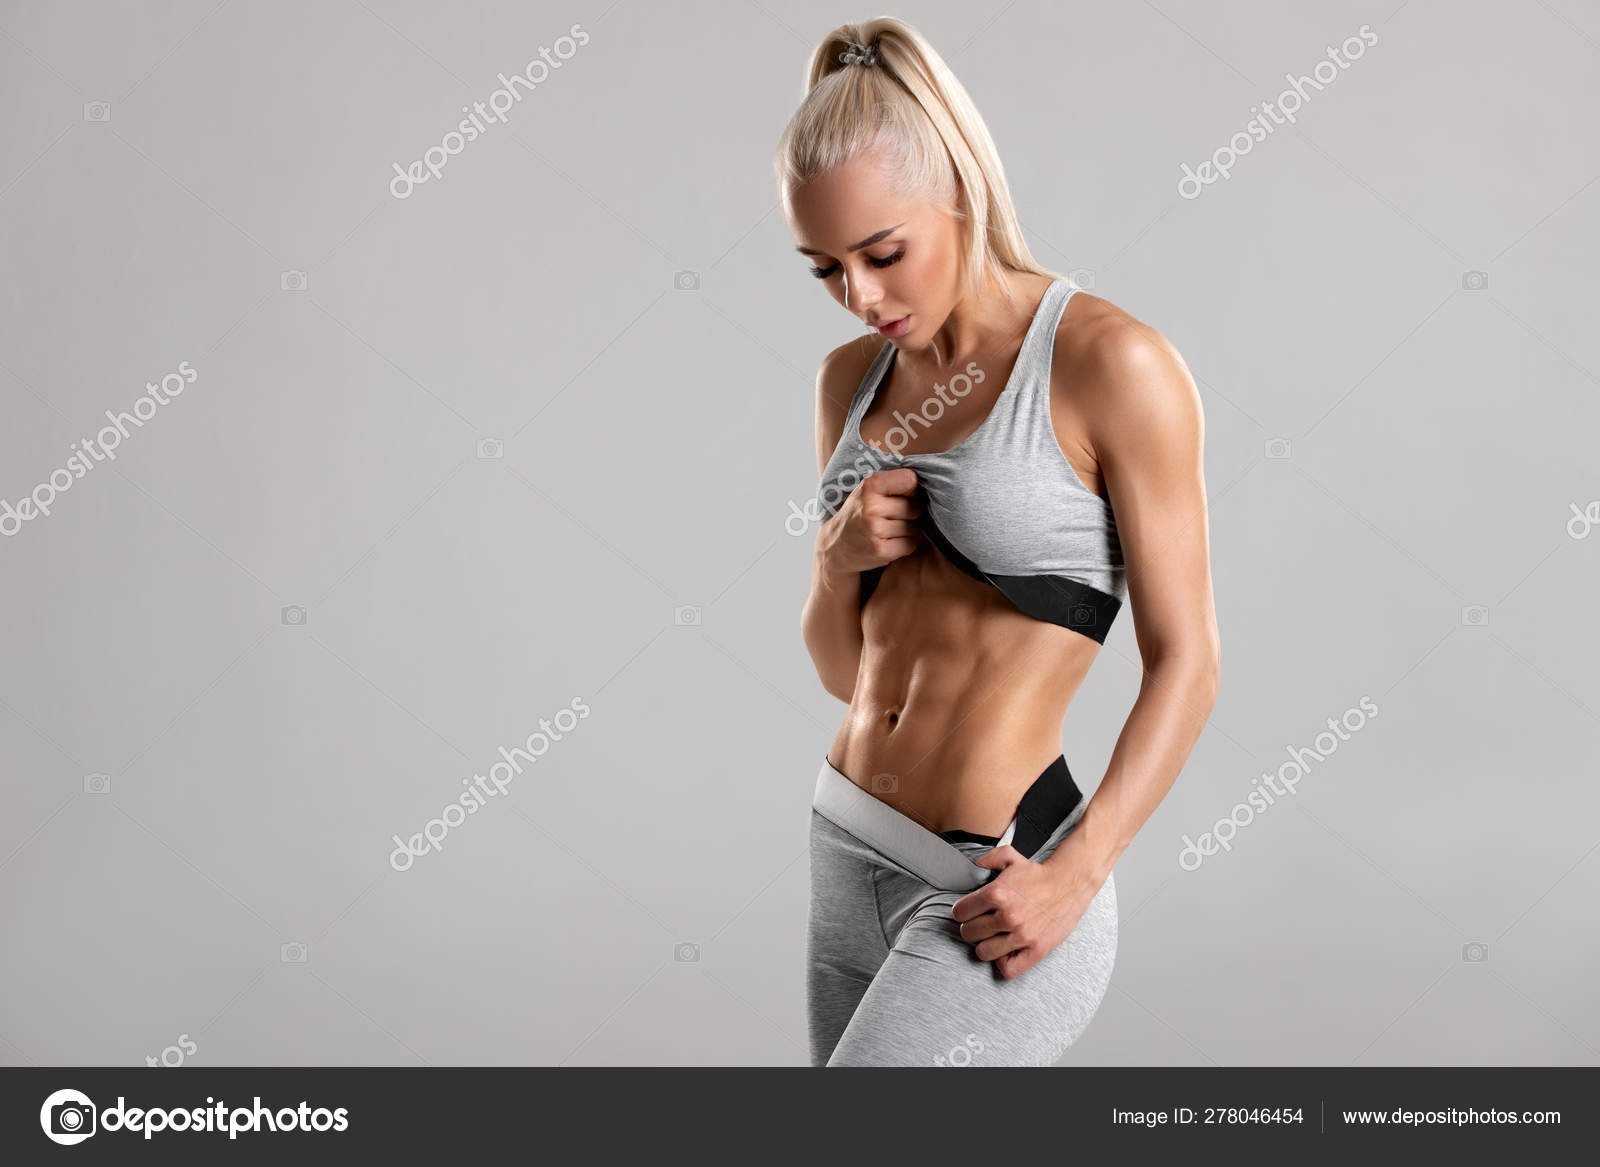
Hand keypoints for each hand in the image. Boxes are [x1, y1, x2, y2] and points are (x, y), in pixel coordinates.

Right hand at [818, 467, 927, 573]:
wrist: (835, 546)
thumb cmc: (859, 514)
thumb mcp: (868, 491)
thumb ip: (894, 483)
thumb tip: (930, 484)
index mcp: (870, 485)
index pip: (910, 480)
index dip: (910, 490)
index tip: (899, 496)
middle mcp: (871, 506)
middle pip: (915, 507)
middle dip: (909, 514)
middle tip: (890, 517)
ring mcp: (875, 529)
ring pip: (915, 527)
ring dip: (907, 531)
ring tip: (887, 530)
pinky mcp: (881, 550)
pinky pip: (910, 544)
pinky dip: (904, 545)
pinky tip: (888, 542)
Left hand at [951, 840, 1102, 979]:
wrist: (1069, 884)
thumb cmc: (1038, 874)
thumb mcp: (1009, 857)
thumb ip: (985, 859)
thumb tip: (970, 867)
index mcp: (997, 893)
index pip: (960, 913)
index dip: (962, 912)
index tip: (967, 912)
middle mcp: (1007, 916)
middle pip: (968, 933)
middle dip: (971, 927)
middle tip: (980, 924)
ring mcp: (1022, 935)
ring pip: (983, 952)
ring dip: (985, 945)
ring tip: (992, 938)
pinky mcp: (1037, 949)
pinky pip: (1008, 968)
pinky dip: (1003, 962)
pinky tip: (1005, 951)